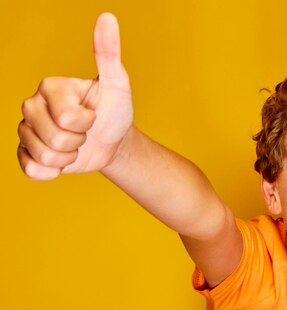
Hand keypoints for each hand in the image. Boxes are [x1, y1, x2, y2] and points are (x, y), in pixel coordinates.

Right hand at [17, 13, 132, 179]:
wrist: (113, 142)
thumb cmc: (114, 112)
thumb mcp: (116, 83)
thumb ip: (108, 53)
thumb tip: (108, 18)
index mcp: (50, 87)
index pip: (67, 117)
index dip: (87, 122)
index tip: (93, 114)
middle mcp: (32, 105)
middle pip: (55, 139)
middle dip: (79, 141)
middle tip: (85, 131)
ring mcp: (27, 130)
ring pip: (45, 156)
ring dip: (69, 157)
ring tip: (76, 144)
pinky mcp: (27, 153)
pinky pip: (32, 169)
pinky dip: (54, 171)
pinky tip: (63, 160)